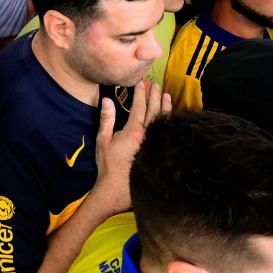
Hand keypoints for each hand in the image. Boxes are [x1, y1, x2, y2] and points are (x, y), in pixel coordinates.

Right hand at [93, 79, 168, 212]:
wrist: (116, 189)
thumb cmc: (108, 164)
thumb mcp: (102, 140)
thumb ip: (106, 119)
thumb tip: (107, 100)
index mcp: (134, 132)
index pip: (139, 107)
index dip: (140, 93)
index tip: (141, 83)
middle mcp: (148, 136)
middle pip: (154, 111)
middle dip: (154, 96)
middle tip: (155, 84)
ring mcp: (155, 145)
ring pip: (163, 122)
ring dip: (165, 107)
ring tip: (166, 95)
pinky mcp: (158, 152)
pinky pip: (166, 133)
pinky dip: (168, 122)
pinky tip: (169, 117)